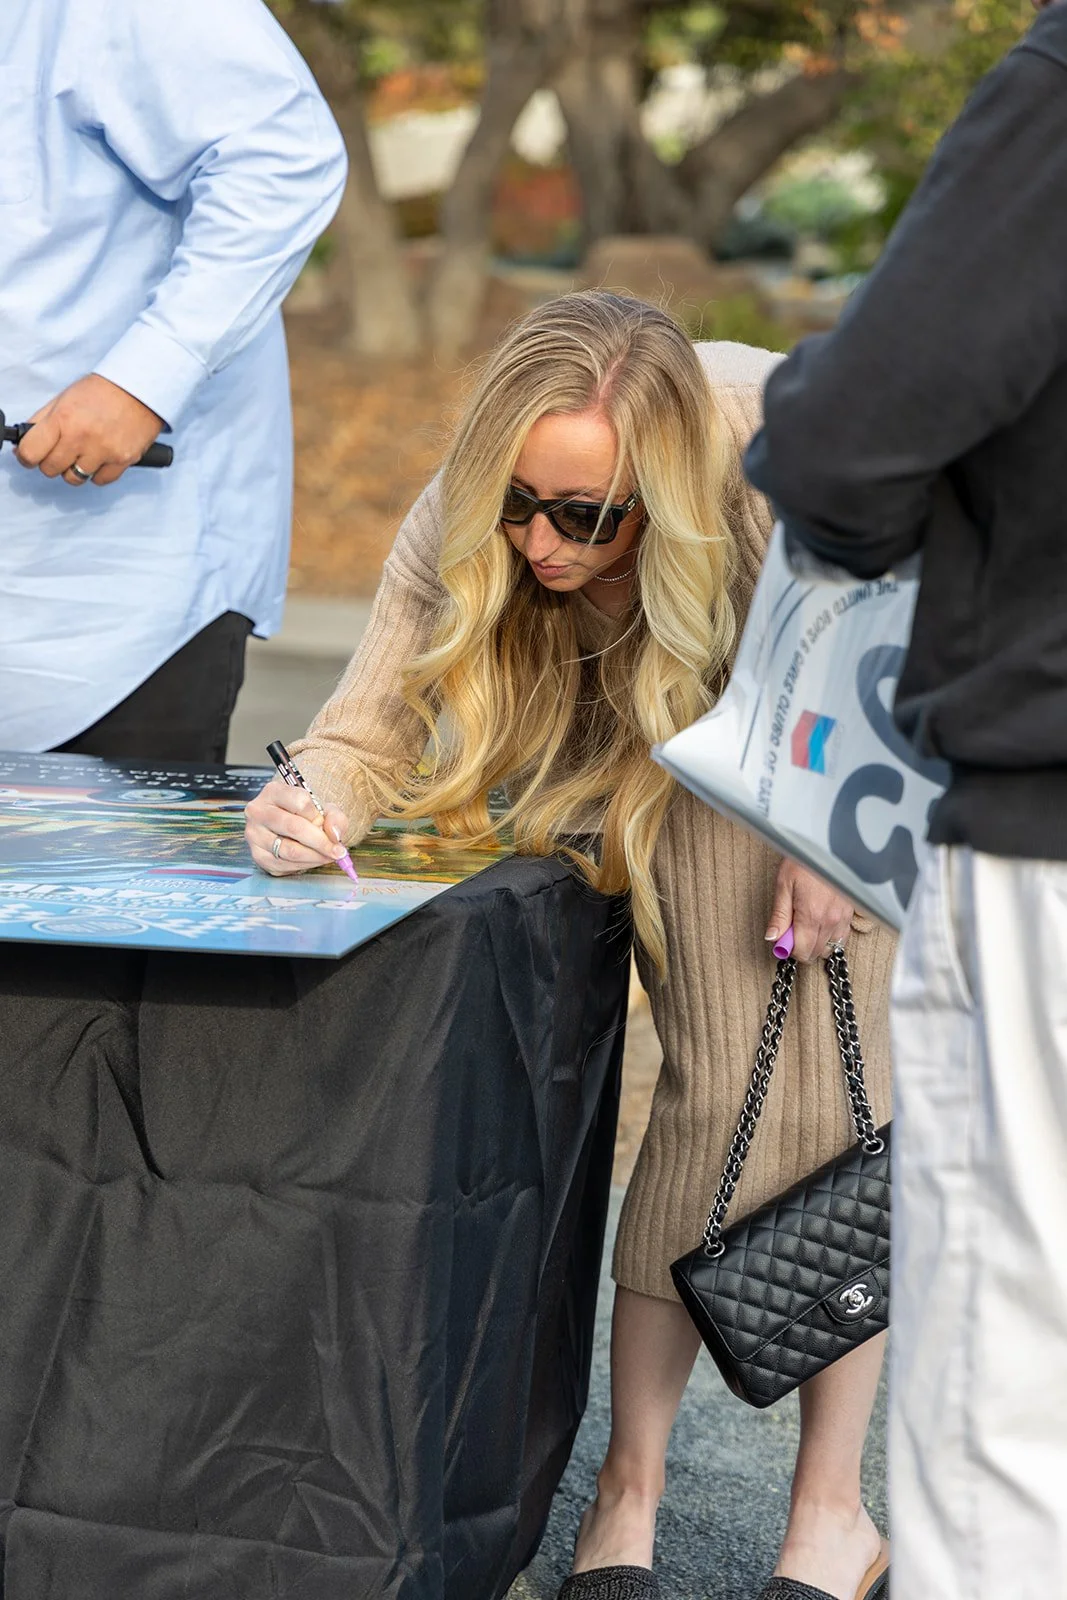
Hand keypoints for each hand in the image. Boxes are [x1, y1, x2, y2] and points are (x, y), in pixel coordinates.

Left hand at [15, 374, 163, 487]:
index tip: (30, 456)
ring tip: (83, 453)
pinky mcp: (122, 460)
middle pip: (51, 469)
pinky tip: (100, 457)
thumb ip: (42, 422)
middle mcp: (81, 437)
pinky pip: (100, 480)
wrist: (141, 388)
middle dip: (52, 462)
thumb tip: (23, 445)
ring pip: (74, 478)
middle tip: (60, 451)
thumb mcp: (64, 398)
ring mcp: (103, 451)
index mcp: (63, 418)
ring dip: (75, 469)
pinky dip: (97, 473)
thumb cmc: (103, 391)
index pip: (31, 452)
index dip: (27, 456)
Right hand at [245, 778, 350, 876]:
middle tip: (337, 851)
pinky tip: (313, 860)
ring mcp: (254, 834)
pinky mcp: (257, 855)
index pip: (300, 802)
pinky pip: (284, 865)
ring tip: (328, 856)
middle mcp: (258, 811)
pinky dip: (304, 865)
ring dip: (315, 857)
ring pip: (289, 850)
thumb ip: (335, 818)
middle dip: (321, 843)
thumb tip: (334, 834)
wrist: (289, 827)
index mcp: (274, 792)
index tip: (330, 828)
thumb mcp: (324, 809)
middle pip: (294, 827)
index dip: (319, 817)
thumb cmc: (306, 816)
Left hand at [765, 859, 853, 963]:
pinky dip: (829, 937)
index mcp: (811, 915)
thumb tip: (772, 938)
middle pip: (815, 953)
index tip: (782, 937)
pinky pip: (841, 938)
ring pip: (829, 948)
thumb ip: (779, 916)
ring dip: (815, 943)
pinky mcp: (850, 913)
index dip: (788, 949)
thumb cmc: (803, 861)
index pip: (801, 952)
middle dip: (800, 947)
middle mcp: (830, 921)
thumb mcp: (784, 885)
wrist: (827, 845)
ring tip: (805, 925)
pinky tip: (819, 924)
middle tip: (791, 929)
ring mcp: (843, 918)